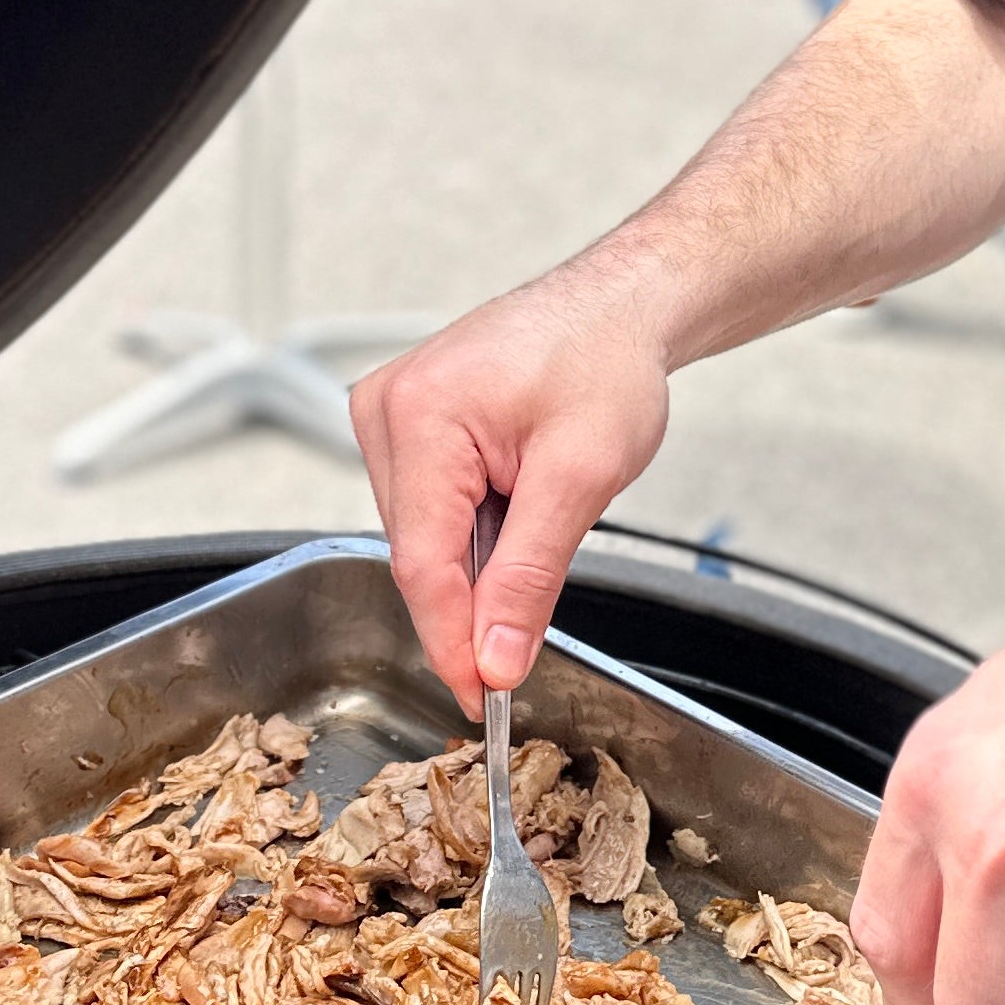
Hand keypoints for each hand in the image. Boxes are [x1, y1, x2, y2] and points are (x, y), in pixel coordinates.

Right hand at [352, 259, 674, 712]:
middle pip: (419, 554)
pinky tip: (517, 497)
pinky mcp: (403, 423)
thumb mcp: (582, 479)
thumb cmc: (606, 361)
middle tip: (532, 620)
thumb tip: (494, 658)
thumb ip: (530, 576)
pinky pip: (428, 508)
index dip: (452, 642)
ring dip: (478, 557)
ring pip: (423, 538)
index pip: (422, 565)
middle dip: (474, 598)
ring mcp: (388, 414)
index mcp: (421, 414)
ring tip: (540, 508)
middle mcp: (387, 410)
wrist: (618, 306)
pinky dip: (474, 528)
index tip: (480, 698)